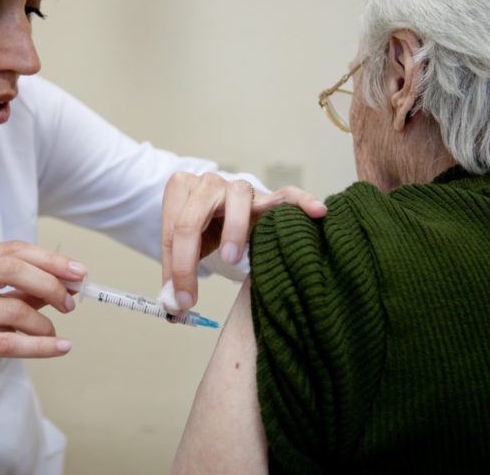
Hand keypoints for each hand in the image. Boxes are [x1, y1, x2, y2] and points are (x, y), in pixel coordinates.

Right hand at [0, 241, 85, 412]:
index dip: (50, 260)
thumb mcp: (0, 307)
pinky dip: (41, 346)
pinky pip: (8, 342)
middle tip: (70, 302)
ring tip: (52, 333)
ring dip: (43, 323)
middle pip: (10, 269)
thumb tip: (71, 280)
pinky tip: (60, 347)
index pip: (12, 250)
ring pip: (12, 309)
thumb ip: (30, 291)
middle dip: (50, 283)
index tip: (79, 272)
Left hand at [160, 172, 325, 311]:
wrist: (220, 206)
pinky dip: (301, 202)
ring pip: (238, 198)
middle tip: (193, 295)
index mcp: (180, 190)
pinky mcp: (268, 196)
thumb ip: (176, 275)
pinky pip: (286, 195)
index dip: (176, 269)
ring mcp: (239, 187)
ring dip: (234, 230)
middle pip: (194, 216)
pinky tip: (317, 212)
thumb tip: (171, 307)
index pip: (173, 230)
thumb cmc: (201, 228)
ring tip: (232, 259)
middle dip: (190, 257)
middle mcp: (208, 183)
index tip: (181, 302)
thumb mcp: (182, 248)